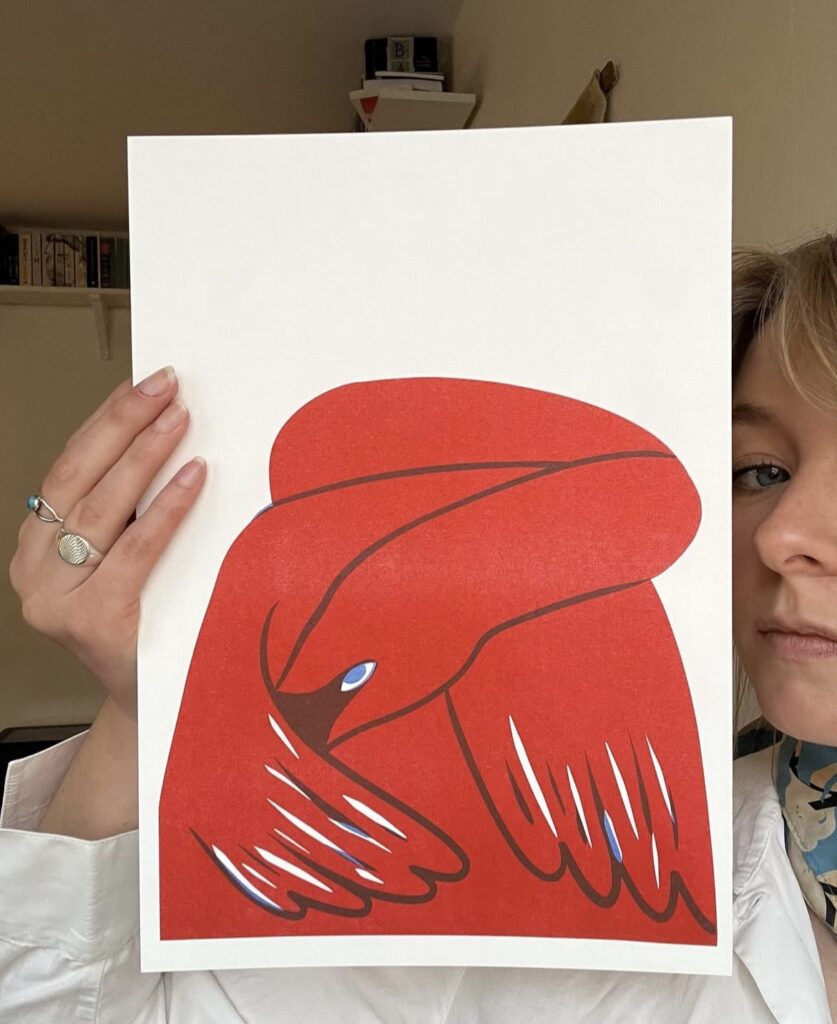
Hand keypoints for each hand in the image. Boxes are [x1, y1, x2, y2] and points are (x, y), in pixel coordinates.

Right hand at [9, 367, 205, 720]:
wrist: (150, 705)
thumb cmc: (145, 625)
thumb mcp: (126, 560)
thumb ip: (130, 512)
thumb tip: (170, 435)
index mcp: (37, 547)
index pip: (70, 466)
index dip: (106, 419)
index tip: (144, 383)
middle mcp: (34, 569)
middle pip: (78, 476)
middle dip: (123, 423)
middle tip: (165, 386)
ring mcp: (55, 599)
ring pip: (101, 508)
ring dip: (144, 455)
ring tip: (179, 419)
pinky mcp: (91, 622)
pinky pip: (134, 550)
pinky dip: (166, 509)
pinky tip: (192, 476)